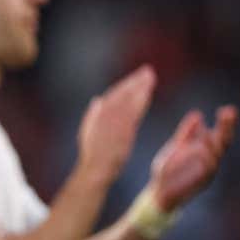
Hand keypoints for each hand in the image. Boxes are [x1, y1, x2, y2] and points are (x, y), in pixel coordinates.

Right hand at [76, 65, 156, 186]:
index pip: (114, 95)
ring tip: (151, 77)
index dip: (126, 85)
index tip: (137, 78)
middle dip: (135, 81)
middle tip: (148, 71)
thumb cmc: (93, 154)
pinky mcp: (122, 129)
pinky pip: (133, 111)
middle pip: (123, 93)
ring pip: (129, 99)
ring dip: (140, 87)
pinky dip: (140, 100)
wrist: (96, 168)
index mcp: (97, 114)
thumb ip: (93, 114)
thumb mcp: (88, 132)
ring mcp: (114, 121)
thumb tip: (97, 100)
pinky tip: (148, 92)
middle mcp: (105, 114)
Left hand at [149, 105, 236, 211]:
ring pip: (216, 156)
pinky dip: (206, 159)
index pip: (219, 135)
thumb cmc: (169, 170)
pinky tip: (203, 148)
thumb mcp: (175, 147)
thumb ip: (186, 133)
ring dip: (214, 142)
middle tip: (229, 113)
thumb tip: (198, 114)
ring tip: (213, 130)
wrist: (158, 192)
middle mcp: (210, 161)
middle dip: (226, 128)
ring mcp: (206, 172)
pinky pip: (206, 171)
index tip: (228, 109)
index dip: (225, 123)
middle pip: (223, 143)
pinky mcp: (199, 183)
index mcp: (205, 151)